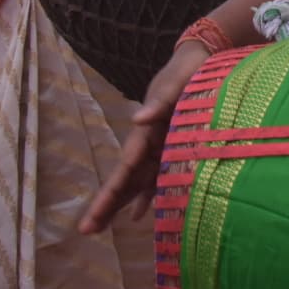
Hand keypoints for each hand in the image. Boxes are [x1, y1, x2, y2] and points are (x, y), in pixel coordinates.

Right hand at [80, 41, 209, 233]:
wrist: (202, 59)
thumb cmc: (188, 69)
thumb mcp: (177, 81)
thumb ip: (161, 100)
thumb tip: (138, 118)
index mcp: (148, 129)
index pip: (127, 162)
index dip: (115, 186)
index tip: (101, 207)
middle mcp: (149, 141)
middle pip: (125, 178)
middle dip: (106, 203)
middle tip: (86, 229)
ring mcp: (159, 147)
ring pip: (135, 182)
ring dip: (119, 205)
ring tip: (99, 228)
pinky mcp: (172, 147)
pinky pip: (156, 177)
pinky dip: (147, 196)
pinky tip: (138, 216)